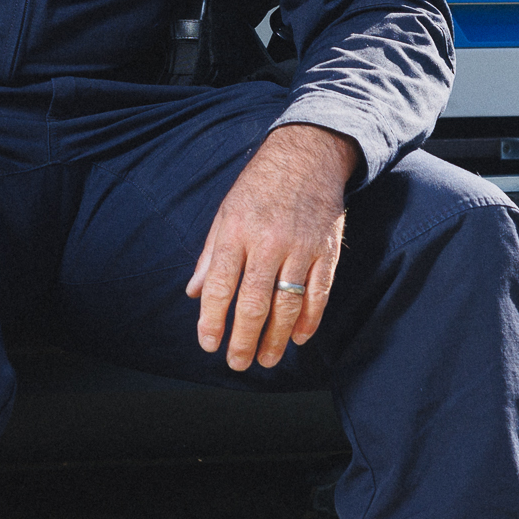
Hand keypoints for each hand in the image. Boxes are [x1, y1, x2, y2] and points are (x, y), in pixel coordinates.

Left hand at [183, 123, 358, 368]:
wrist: (307, 155)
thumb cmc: (260, 186)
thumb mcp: (226, 213)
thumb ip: (210, 255)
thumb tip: (192, 292)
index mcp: (236, 232)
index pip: (219, 285)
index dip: (211, 319)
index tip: (208, 343)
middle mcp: (267, 242)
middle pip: (253, 303)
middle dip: (243, 339)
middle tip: (237, 362)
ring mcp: (300, 248)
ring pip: (288, 305)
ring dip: (275, 338)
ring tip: (265, 359)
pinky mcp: (326, 251)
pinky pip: (318, 294)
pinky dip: (309, 321)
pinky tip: (298, 339)